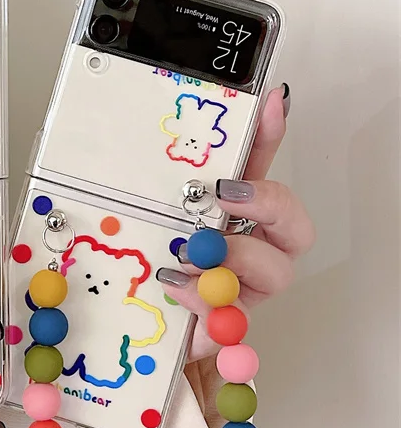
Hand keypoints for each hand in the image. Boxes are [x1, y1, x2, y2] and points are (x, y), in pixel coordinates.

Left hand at [157, 85, 315, 361]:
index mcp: (232, 213)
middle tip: (228, 195)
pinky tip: (174, 283)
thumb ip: (145, 192)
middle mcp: (250, 247)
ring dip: (239, 256)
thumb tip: (134, 163)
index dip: (269, 134)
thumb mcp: (141, 220)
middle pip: (293, 223)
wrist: (139, 326)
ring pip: (277, 269)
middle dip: (269, 203)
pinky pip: (235, 312)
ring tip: (192, 254)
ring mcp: (245, 287)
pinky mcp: (231, 324)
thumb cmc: (145, 264)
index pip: (259, 166)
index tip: (269, 101)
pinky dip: (204, 296)